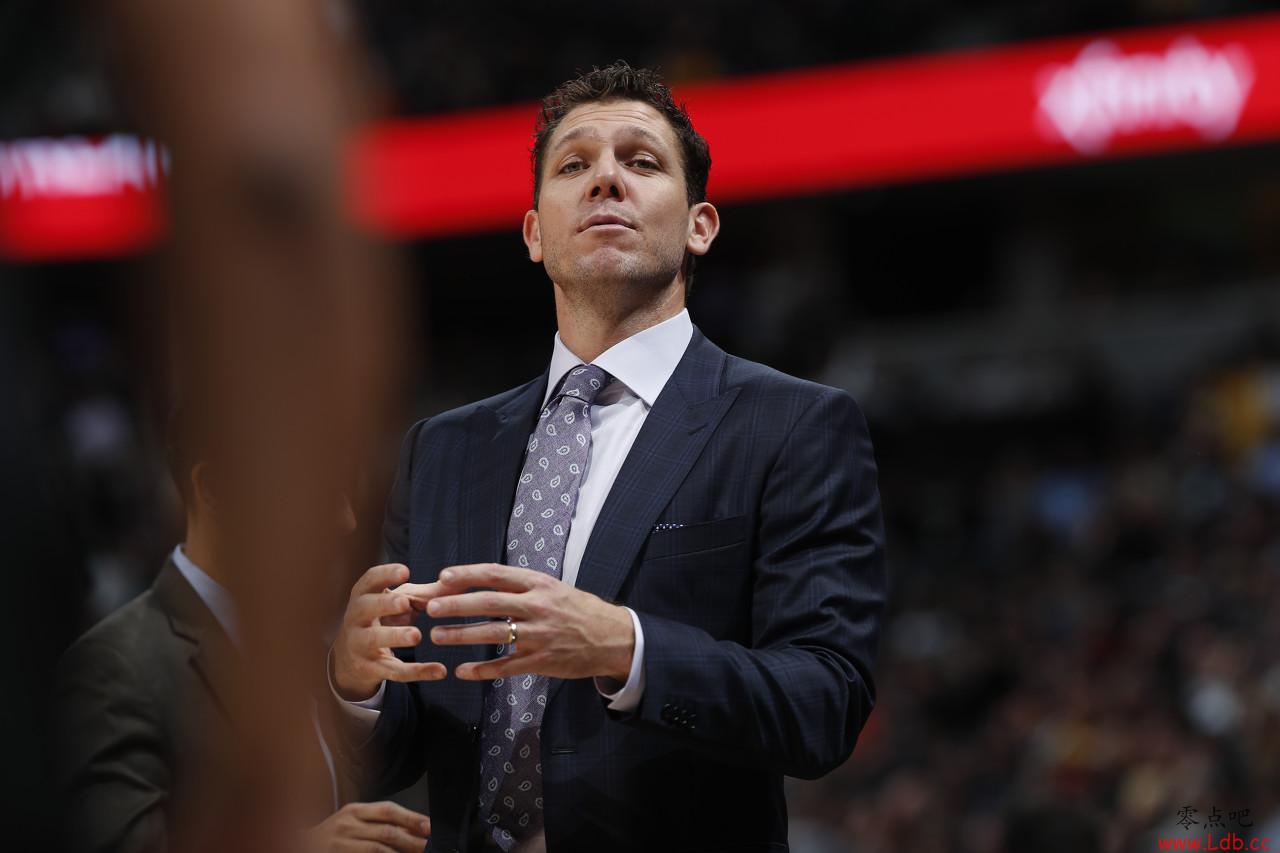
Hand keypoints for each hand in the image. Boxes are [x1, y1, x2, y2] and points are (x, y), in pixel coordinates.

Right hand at [306, 801, 429, 852]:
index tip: (429, 827)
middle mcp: (347, 826)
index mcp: (353, 811)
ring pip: (377, 850)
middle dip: (412, 841)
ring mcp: (340, 845)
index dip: (411, 818)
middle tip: (429, 847)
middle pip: (386, 832)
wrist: (299, 847)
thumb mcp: (351, 821)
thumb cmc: (331, 835)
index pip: (387, 810)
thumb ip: (377, 822)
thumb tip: (412, 828)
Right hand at [331, 563, 445, 700]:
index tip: (405, 572)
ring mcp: (359, 644)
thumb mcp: (399, 602)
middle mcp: (356, 618)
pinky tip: (440, 670)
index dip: (385, 575)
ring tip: (416, 635)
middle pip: (366, 608)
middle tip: (405, 602)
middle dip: (385, 604)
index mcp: (364, 595)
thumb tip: (460, 580)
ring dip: (395, 636)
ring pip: (375, 639)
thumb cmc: (384, 618)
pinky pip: (394, 671)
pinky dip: (417, 672)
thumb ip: (428, 593)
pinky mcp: (370, 668)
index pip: (369, 581)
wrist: (351, 657)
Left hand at [424, 563, 633, 681]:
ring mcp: (540, 635)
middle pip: (490, 602)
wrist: (614, 637)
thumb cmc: (578, 610)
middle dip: (456, 604)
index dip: (468, 575)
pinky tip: (462, 671)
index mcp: (540, 584)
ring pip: (494, 634)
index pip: (497, 574)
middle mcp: (538, 606)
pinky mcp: (542, 661)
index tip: (443, 577)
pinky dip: (482, 669)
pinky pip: (507, 666)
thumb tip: (482, 584)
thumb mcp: (554, 589)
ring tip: (437, 636)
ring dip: (462, 635)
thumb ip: (522, 587)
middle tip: (430, 607)